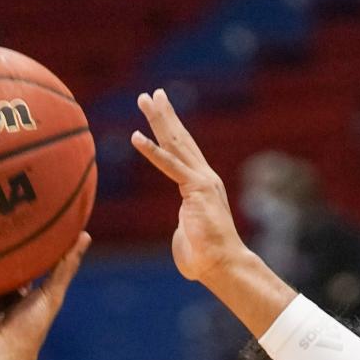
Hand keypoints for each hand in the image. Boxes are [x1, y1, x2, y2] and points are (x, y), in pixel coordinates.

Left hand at [132, 89, 245, 283]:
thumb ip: (182, 227)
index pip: (183, 154)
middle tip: (152, 94)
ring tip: (146, 98)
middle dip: (164, 115)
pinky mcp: (196, 189)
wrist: (223, 265)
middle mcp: (204, 177)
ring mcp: (202, 181)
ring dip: (159, 120)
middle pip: (180, 140)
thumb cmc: (206, 259)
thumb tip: (181, 232)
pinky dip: (151, 151)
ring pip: (176, 144)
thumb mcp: (187, 236)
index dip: (170, 132)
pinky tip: (136, 136)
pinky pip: (169, 166)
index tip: (160, 112)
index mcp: (201, 186)